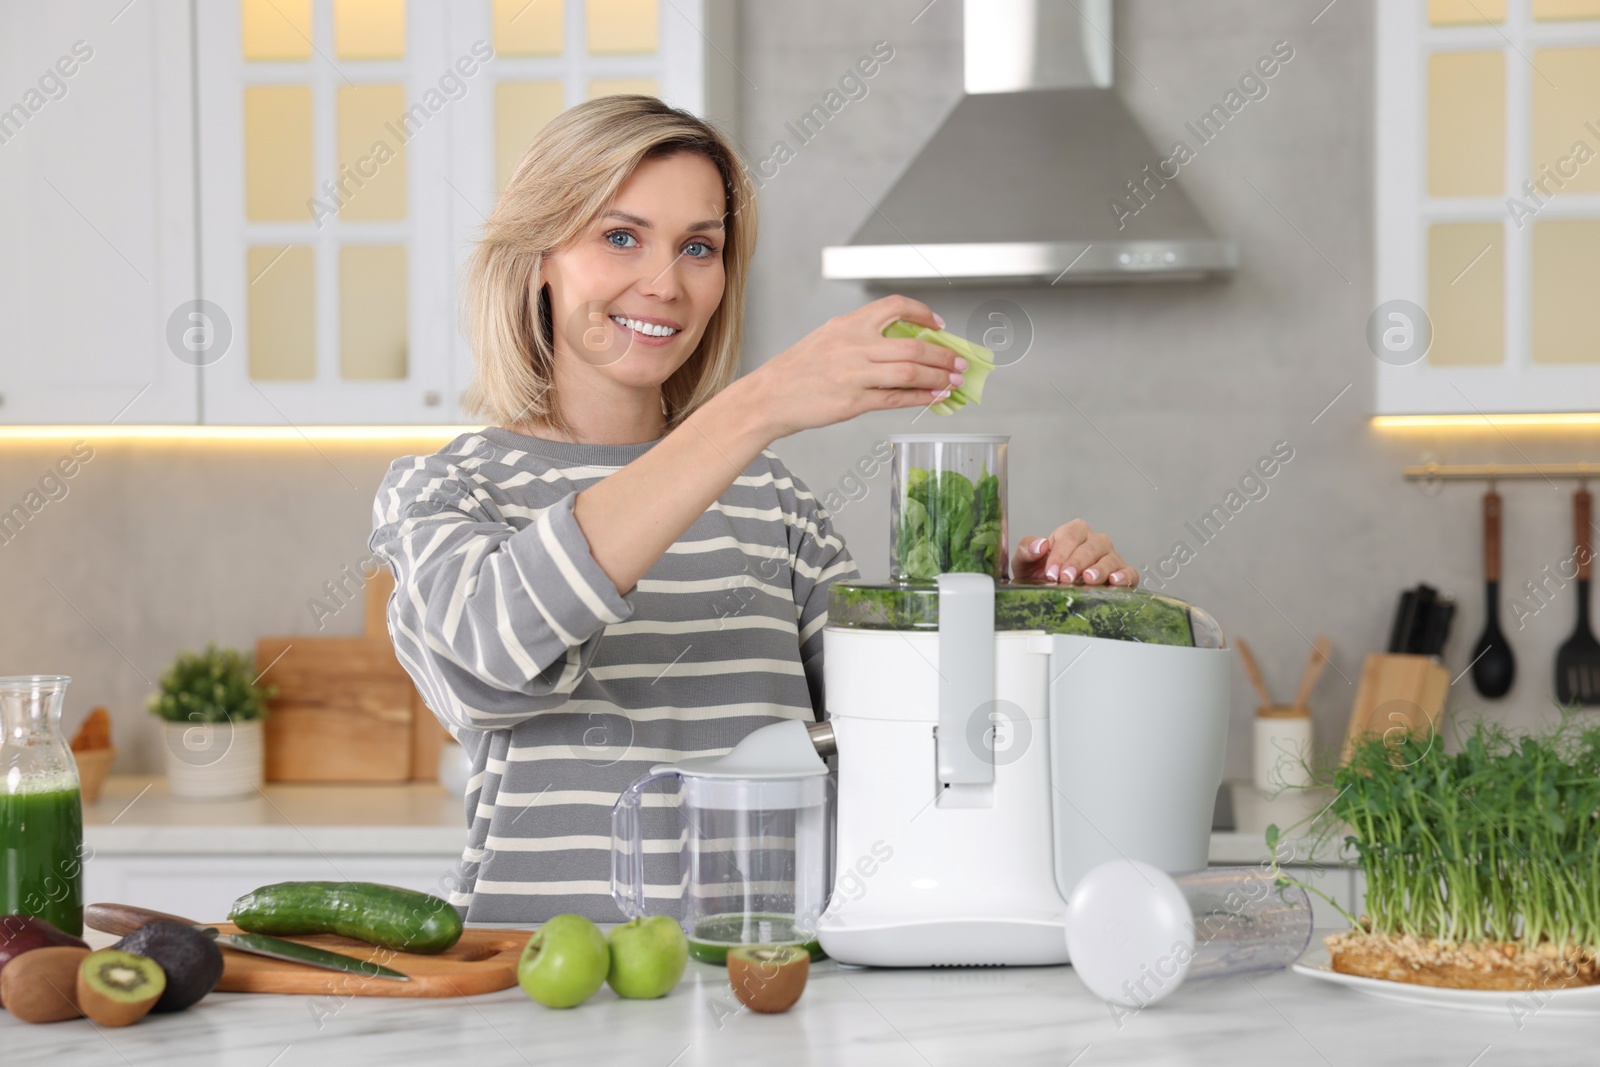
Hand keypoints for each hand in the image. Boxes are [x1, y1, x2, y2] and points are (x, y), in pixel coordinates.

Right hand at [744, 295, 966, 439]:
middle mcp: (853, 345)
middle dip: (943, 354)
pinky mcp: (853, 401)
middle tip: (960, 361)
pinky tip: (934, 398)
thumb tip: (900, 345)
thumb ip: (861, 338)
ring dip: (938, 376)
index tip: (939, 325)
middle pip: (912, 344)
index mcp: (847, 324)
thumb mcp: (827, 340)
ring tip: (954, 380)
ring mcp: (854, 374)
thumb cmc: (796, 371)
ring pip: (910, 371)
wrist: (768, 397)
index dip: (923, 313)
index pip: (895, 307)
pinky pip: (896, 398)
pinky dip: (921, 397)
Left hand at [1012, 521, 1137, 586]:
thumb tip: (1040, 545)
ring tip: (1089, 579)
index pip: (1070, 536)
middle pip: (1091, 546)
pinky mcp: (1122, 573)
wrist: (1050, 591)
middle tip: (1066, 578)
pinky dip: (1125, 576)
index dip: (1061, 553)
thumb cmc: (1040, 574)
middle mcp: (1095, 541)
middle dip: (1078, 562)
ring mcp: (1110, 557)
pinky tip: (1115, 582)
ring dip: (1099, 569)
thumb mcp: (1025, 562)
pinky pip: (1129, 572)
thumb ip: (1026, 549)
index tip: (1051, 572)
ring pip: (1110, 559)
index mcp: (1073, 533)